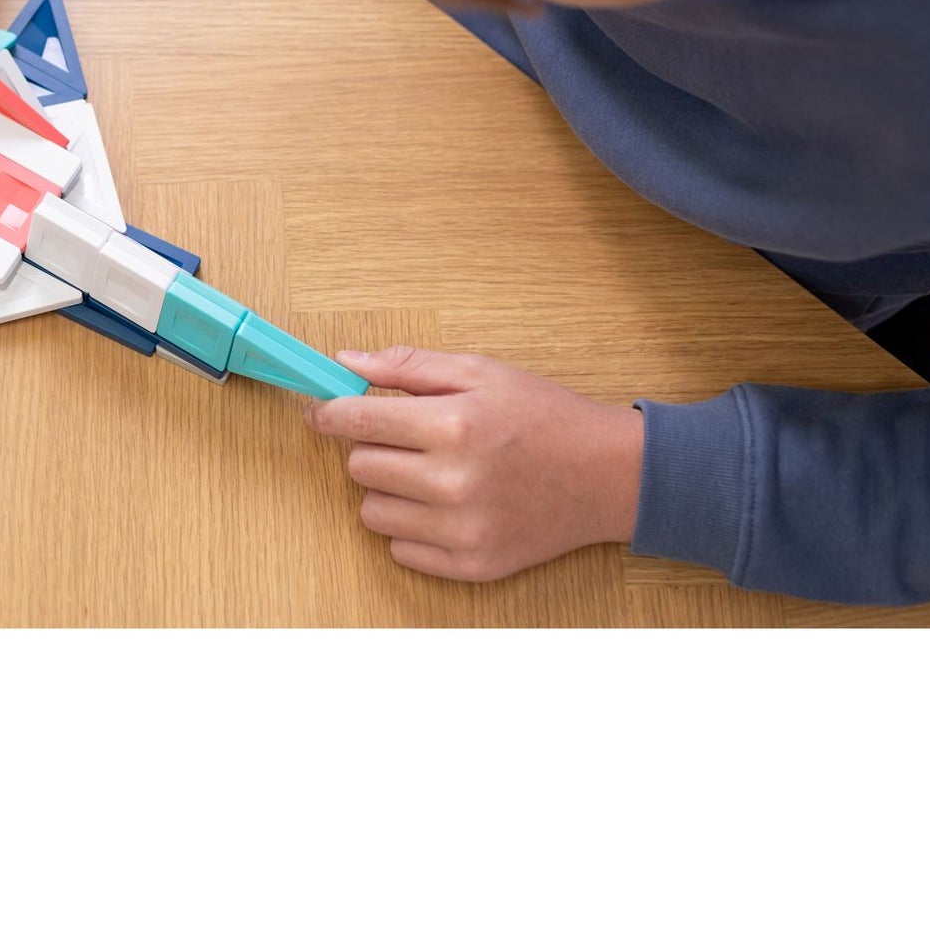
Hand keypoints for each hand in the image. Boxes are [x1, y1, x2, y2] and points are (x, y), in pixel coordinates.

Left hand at [305, 348, 642, 582]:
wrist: (607, 475)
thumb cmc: (543, 416)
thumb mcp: (480, 371)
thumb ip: (408, 366)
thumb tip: (346, 362)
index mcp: (452, 425)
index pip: (356, 420)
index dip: (330, 412)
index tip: (322, 410)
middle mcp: (452, 483)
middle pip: (359, 467)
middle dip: (371, 446)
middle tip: (406, 437)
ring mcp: (461, 531)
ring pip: (372, 512)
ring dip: (388, 489)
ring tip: (428, 472)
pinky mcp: (472, 566)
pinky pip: (400, 550)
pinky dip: (411, 528)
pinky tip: (443, 506)